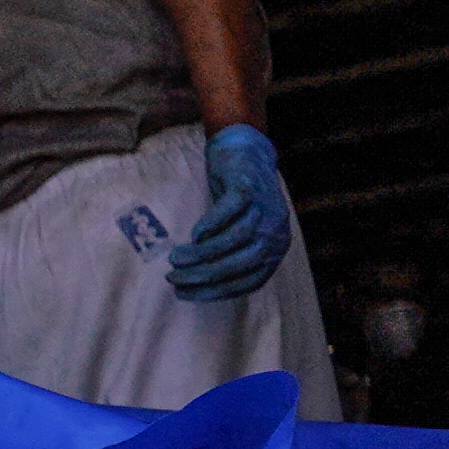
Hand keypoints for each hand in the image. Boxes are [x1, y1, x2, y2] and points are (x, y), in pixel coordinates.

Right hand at [161, 124, 292, 302]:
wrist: (246, 154)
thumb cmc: (239, 203)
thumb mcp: (243, 235)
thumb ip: (231, 258)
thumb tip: (197, 285)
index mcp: (275, 251)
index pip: (246, 282)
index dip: (213, 292)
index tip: (183, 293)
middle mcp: (275, 233)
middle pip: (240, 263)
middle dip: (203, 275)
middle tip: (174, 276)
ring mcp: (263, 209)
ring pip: (234, 239)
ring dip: (201, 252)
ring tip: (176, 257)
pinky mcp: (248, 187)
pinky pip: (229, 211)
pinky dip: (210, 225)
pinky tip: (193, 233)